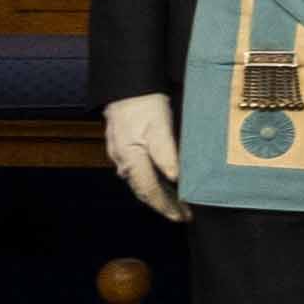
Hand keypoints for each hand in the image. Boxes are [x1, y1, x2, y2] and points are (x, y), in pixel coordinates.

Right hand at [102, 93, 184, 221]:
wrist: (127, 87)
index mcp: (131, 158)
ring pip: (140, 182)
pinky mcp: (125, 148)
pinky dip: (152, 182)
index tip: (180, 216)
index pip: (149, 190)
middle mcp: (123, 161)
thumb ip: (166, 153)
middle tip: (182, 214)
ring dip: (157, 195)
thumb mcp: (159, 127)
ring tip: (177, 203)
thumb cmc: (144, 104)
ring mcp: (122, 155)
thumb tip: (175, 177)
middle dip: (163, 205)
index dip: (165, 205)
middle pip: (143, 190)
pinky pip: (138, 172)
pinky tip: (164, 183)